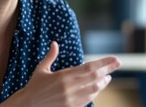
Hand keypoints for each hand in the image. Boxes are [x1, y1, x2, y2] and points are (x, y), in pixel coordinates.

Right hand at [0, 41, 121, 106]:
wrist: (27, 106)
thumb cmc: (33, 87)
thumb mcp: (41, 70)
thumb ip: (50, 56)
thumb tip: (55, 43)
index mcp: (63, 75)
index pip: (89, 67)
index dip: (103, 63)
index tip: (114, 59)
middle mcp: (69, 87)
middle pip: (95, 76)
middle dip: (108, 69)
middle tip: (118, 63)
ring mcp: (71, 98)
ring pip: (94, 89)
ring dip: (103, 82)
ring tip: (108, 77)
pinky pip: (88, 99)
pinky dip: (95, 93)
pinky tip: (98, 88)